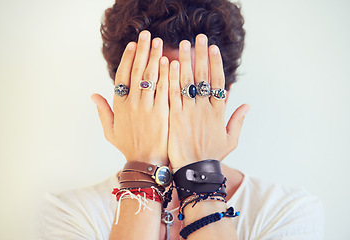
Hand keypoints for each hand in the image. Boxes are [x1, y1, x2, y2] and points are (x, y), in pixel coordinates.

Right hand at [91, 31, 169, 165]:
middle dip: (142, 51)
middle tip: (147, 35)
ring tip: (159, 42)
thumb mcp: (110, 131)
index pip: (123, 76)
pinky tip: (169, 62)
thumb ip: (102, 111)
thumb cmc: (129, 147)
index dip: (128, 59)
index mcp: (119, 106)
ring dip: (154, 57)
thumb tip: (93, 94)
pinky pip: (164, 89)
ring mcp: (147, 108)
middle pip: (137, 72)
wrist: (146, 163)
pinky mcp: (162, 113)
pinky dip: (166, 75)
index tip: (133, 45)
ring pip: (150, 77)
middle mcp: (132, 104)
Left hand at [168, 34, 249, 168]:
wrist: (193, 172)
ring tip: (183, 44)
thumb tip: (247, 104)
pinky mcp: (173, 117)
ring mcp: (188, 112)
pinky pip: (172, 94)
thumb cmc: (212, 156)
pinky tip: (170, 63)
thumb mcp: (230, 140)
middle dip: (201, 55)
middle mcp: (204, 109)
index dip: (215, 64)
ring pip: (187, 81)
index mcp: (218, 113)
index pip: (217, 82)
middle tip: (198, 38)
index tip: (213, 48)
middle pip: (203, 76)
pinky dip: (171, 78)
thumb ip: (238, 121)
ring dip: (186, 60)